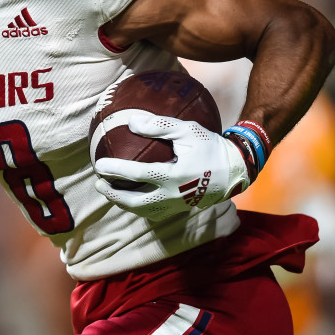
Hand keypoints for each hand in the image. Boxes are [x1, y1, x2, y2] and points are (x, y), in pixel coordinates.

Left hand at [93, 113, 249, 223]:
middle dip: (113, 195)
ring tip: (110, 192)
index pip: (137, 175)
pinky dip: (139, 207)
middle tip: (99, 184)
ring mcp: (177, 205)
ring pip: (143, 211)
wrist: (235, 169)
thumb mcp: (187, 130)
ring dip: (123, 203)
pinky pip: (155, 212)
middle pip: (135, 201)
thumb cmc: (210, 146)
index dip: (115, 170)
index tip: (99, 164)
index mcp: (174, 175)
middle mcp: (174, 195)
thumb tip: (131, 122)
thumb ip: (159, 126)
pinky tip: (130, 198)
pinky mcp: (182, 209)